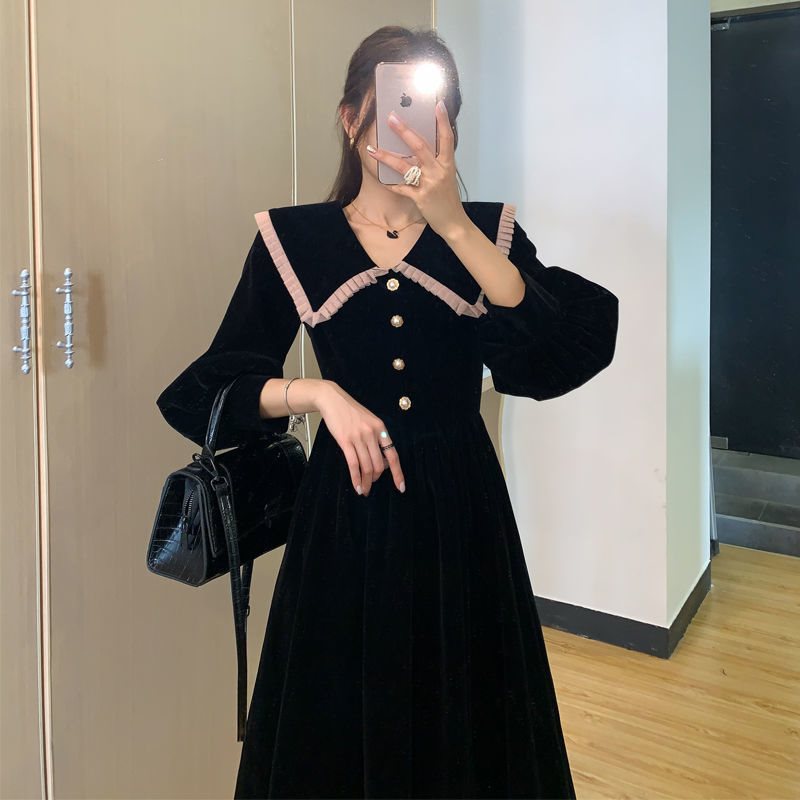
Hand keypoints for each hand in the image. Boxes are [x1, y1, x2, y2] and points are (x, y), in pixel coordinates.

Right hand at [317, 381, 405, 496]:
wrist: (332, 399)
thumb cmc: (350, 412)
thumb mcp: (369, 421)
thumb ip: (376, 438)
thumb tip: (381, 461)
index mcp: (381, 429)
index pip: (393, 455)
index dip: (398, 473)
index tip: (401, 486)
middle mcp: (372, 433)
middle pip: (379, 465)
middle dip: (376, 479)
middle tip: (371, 485)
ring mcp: (359, 437)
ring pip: (367, 467)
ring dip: (366, 482)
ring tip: (364, 490)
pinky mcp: (345, 441)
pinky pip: (353, 464)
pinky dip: (355, 478)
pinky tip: (357, 486)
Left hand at [366, 100, 469, 240]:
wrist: (453, 222)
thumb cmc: (448, 198)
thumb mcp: (447, 176)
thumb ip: (437, 162)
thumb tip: (422, 146)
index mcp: (447, 164)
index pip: (447, 138)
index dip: (443, 121)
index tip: (438, 104)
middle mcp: (438, 172)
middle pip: (420, 147)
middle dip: (404, 131)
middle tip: (391, 118)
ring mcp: (429, 185)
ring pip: (405, 166)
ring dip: (386, 157)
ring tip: (372, 149)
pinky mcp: (420, 198)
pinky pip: (401, 188)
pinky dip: (390, 183)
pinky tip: (380, 177)